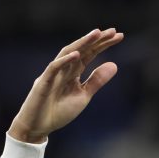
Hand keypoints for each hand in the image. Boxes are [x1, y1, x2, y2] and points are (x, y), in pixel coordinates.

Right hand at [8, 28, 123, 143]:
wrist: (39, 127)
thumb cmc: (59, 111)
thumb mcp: (83, 96)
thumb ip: (97, 81)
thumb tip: (115, 65)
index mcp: (73, 72)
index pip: (90, 54)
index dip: (103, 45)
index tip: (119, 36)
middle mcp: (64, 69)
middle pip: (81, 50)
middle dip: (96, 40)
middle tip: (113, 31)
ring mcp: (53, 74)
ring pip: (67, 54)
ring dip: (82, 43)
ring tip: (97, 34)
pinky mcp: (43, 83)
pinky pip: (53, 69)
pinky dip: (64, 61)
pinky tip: (77, 54)